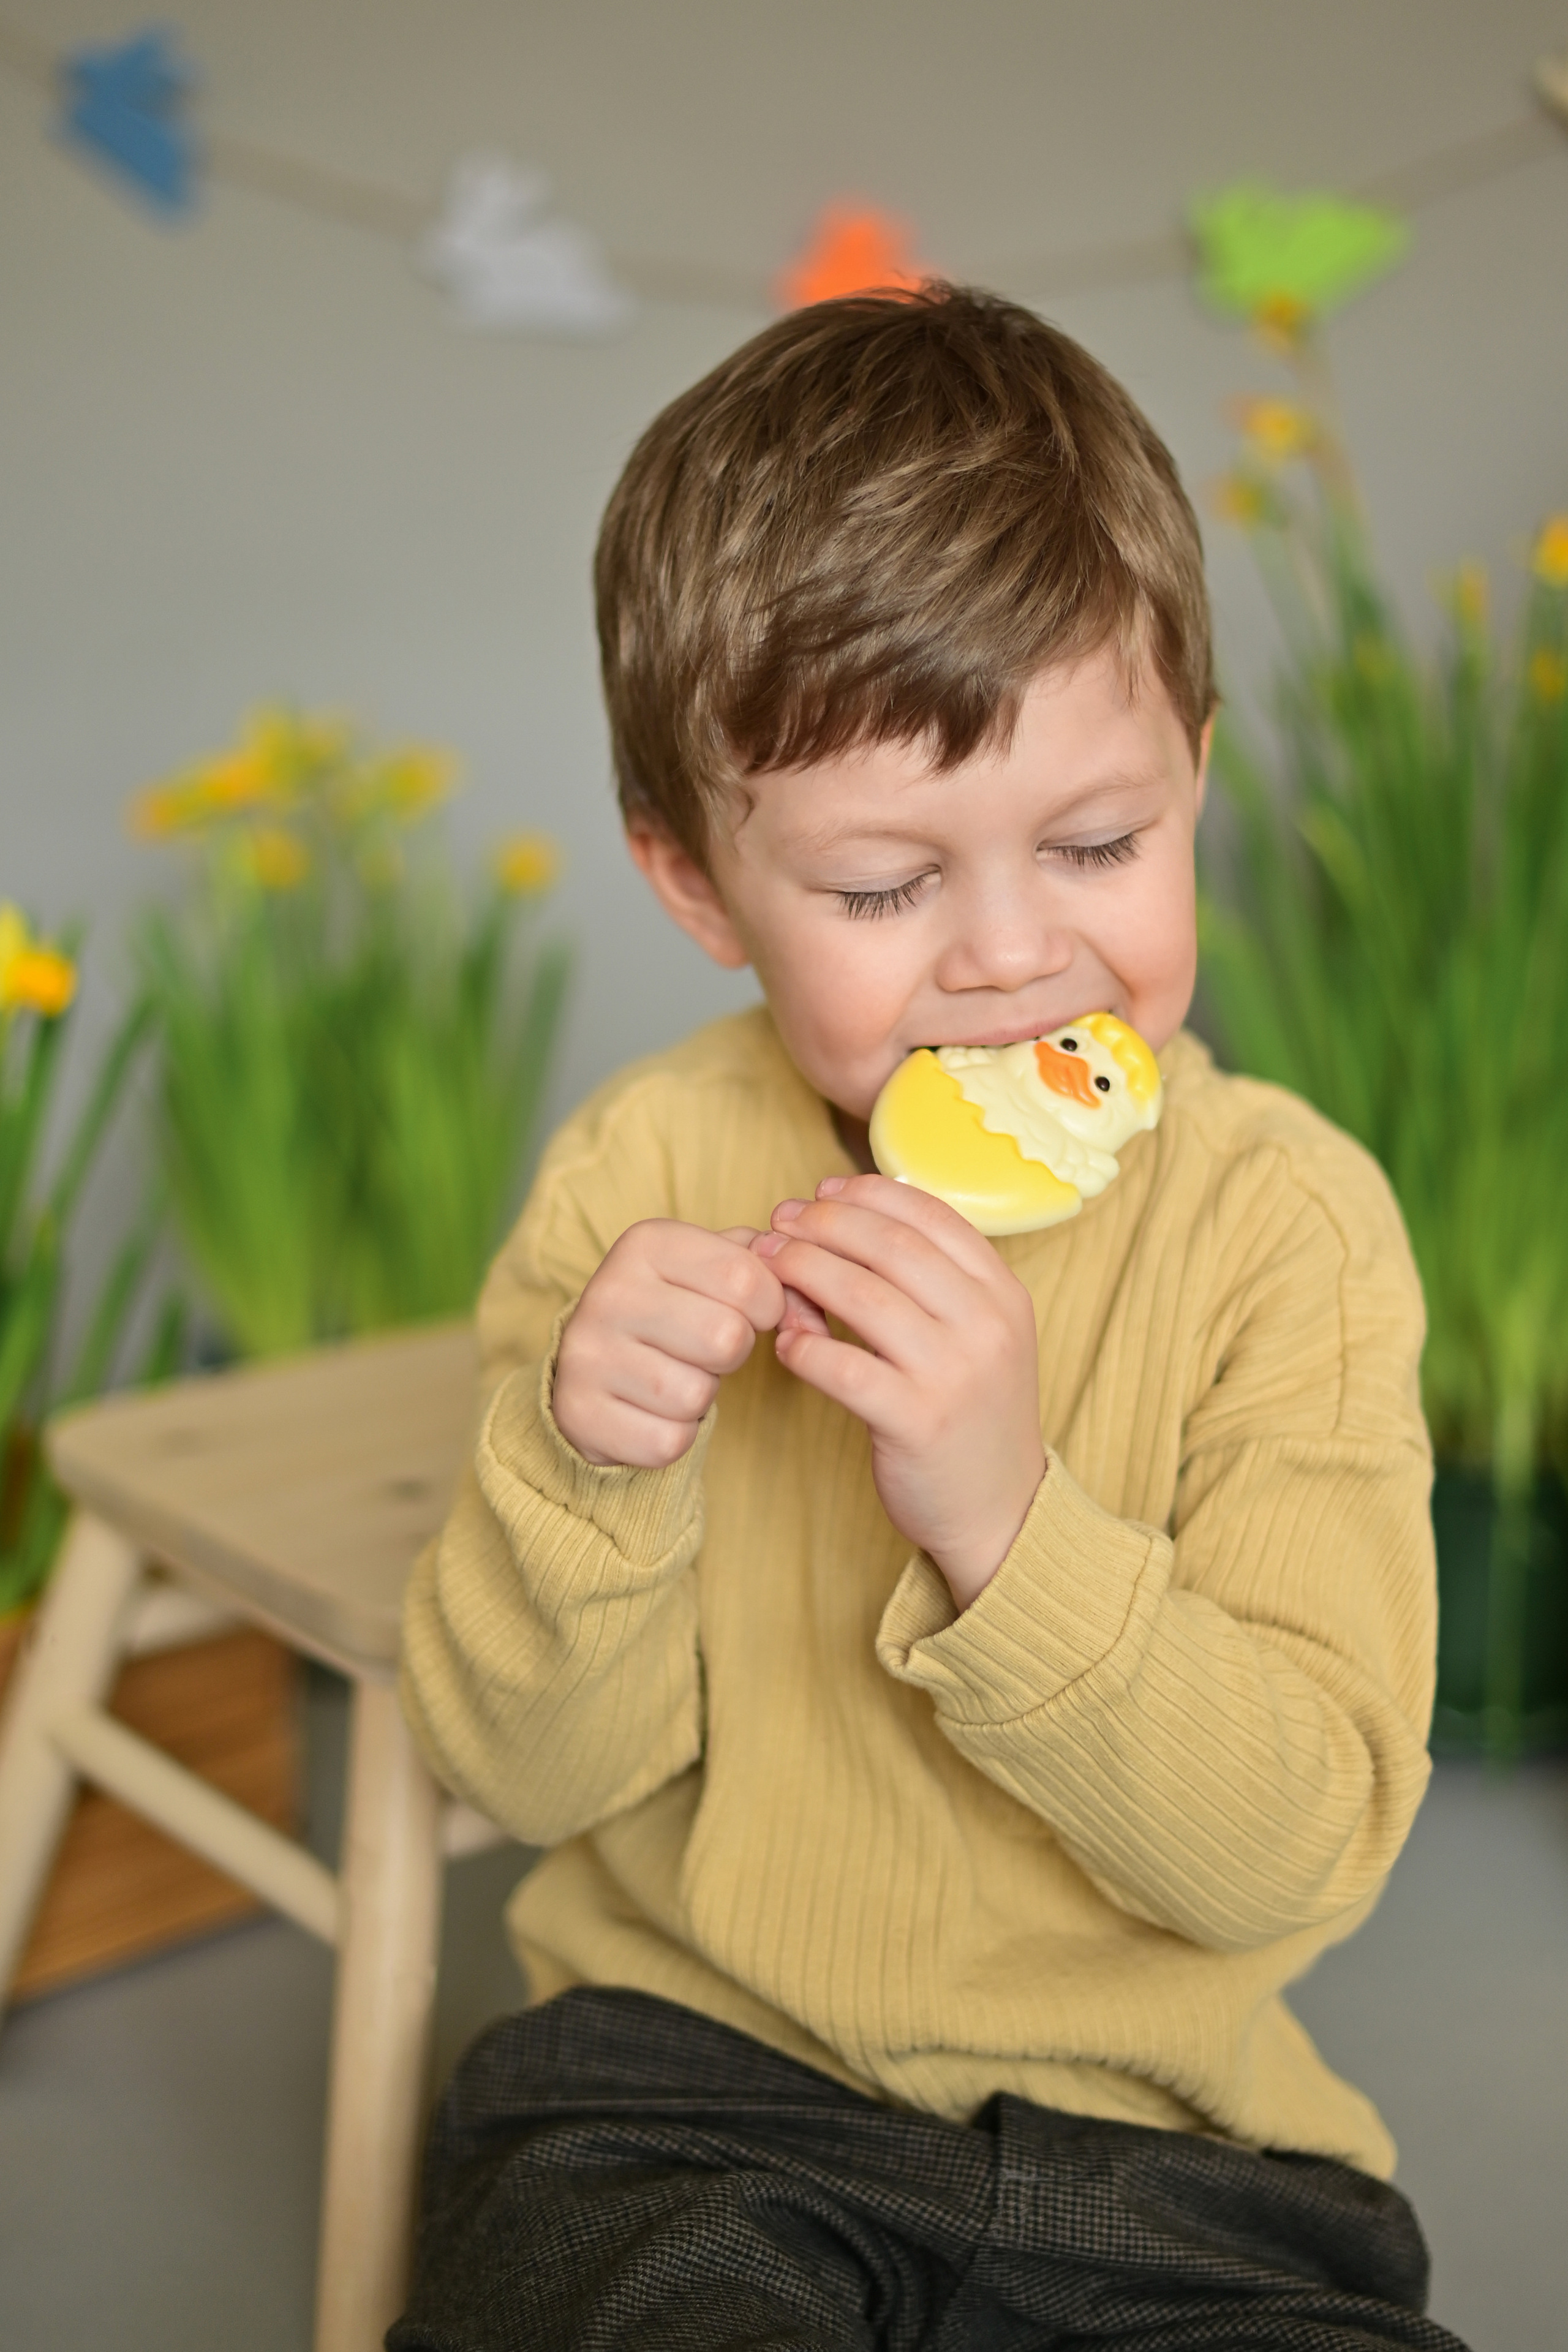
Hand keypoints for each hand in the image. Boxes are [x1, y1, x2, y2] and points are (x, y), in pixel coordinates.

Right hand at [554, 1221, 785, 1468]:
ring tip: (676, 1374)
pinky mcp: (581, 1414)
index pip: (746, 1278)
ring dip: (702, 1394)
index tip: (746, 1311)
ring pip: (696, 1394)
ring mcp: (586, 1354)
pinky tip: (652, 1410)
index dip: (767, 1306)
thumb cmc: (675, 1310)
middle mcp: (608, 1292)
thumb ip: (772, 1271)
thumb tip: (807, 1301)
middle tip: (708, 1348)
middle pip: (725, 1338)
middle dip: (734, 1352)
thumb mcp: (715, 1269)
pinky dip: (676, 1434)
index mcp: (646, 1243)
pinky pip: (669, 1440)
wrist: (593, 1368)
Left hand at [754, 1176, 1043, 1606]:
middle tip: (779, 1224)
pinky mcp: (917, 1422)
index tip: (820, 1191)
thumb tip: (852, 1220)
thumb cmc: (974, 1415)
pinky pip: (843, 1368)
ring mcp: (954, 1373)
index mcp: (1004, 1293)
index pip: (932, 1216)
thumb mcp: (979, 1336)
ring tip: (768, 1268)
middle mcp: (986, 1325)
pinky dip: (803, 1348)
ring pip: (863, 1296)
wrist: (1005, 1513)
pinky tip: (785, 1342)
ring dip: (803, 1272)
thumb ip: (933, 1283)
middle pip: (891, 1246)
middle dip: (824, 1224)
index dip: (867, 1194)